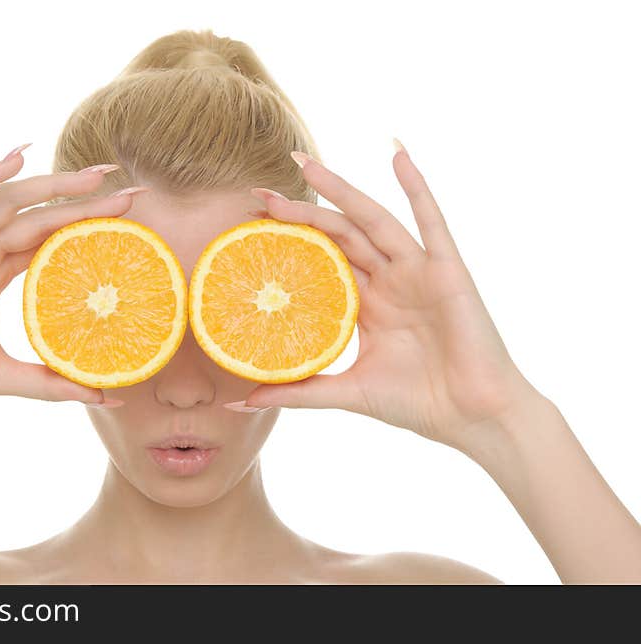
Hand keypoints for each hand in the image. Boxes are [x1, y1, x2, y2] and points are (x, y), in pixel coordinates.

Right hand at [0, 145, 137, 409]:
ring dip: (53, 185)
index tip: (130, 221)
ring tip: (98, 175)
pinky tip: (19, 155)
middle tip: (132, 189)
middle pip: (41, 215)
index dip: (88, 227)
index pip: (50, 240)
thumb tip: (105, 398)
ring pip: (12, 201)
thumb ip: (51, 383)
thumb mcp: (4, 376)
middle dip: (85, 200)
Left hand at [244, 144, 539, 452]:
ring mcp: (416, 271)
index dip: (289, 241)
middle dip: (301, 212)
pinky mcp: (447, 269)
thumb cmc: (417, 403)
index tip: (250, 225)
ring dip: (340, 189)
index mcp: (367, 304)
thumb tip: (241, 404)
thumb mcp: (347, 391)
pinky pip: (431, 220)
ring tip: (304, 164)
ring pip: (371, 220)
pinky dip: (416, 186)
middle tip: (259, 193)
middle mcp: (388, 280)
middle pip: (338, 234)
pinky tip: (396, 153)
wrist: (473, 418)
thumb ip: (298, 391)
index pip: (321, 260)